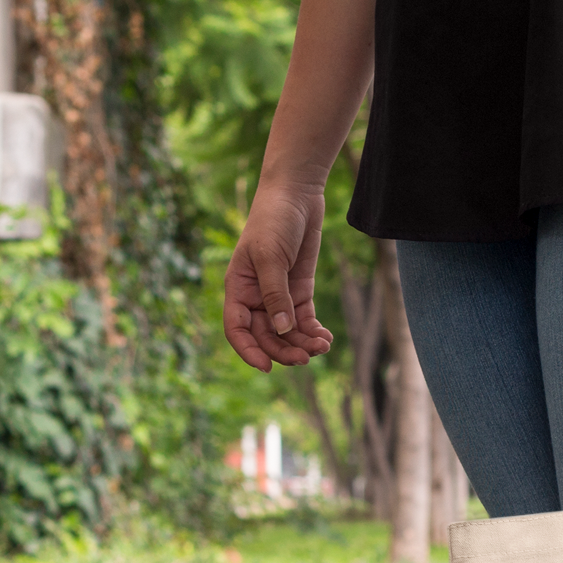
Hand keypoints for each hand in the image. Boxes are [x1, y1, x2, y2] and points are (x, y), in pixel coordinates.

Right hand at [223, 182, 334, 371]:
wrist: (297, 194)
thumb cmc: (274, 220)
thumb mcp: (271, 257)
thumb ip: (276, 295)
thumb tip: (281, 330)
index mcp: (238, 288)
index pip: (237, 329)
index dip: (248, 351)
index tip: (267, 367)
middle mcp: (256, 296)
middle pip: (266, 336)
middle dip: (285, 351)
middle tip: (306, 358)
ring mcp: (279, 296)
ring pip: (288, 333)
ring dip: (303, 344)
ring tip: (323, 346)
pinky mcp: (300, 291)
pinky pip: (304, 321)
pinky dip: (314, 332)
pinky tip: (326, 338)